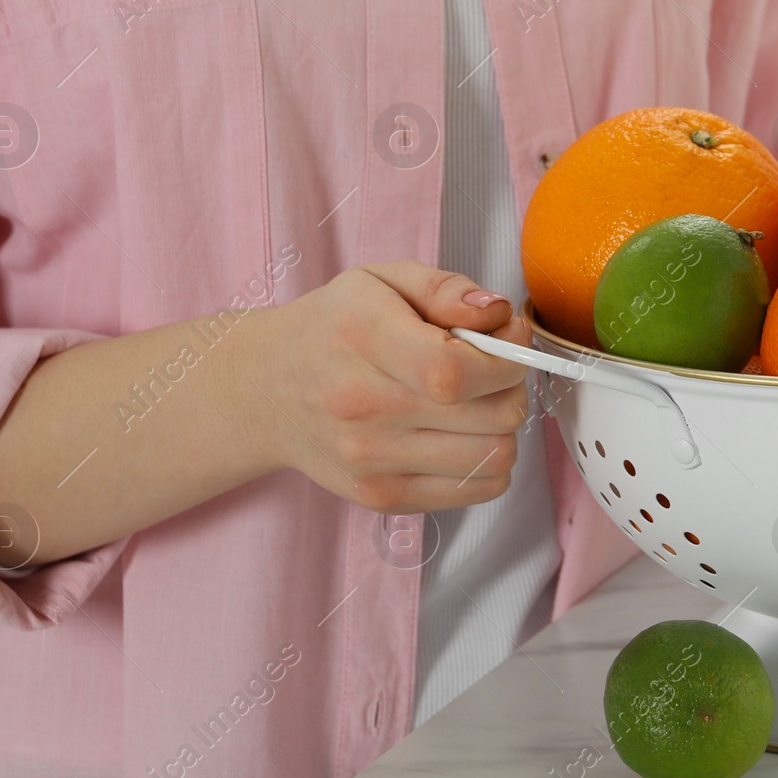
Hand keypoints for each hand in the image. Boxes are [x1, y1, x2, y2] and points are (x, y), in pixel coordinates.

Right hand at [245, 261, 530, 512]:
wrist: (266, 391)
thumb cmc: (334, 328)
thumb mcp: (383, 281)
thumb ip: (447, 289)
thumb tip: (500, 314)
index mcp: (363, 338)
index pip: (457, 371)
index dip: (505, 360)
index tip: (509, 341)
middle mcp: (362, 406)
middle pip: (491, 417)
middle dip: (511, 387)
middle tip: (492, 370)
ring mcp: (370, 460)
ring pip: (494, 457)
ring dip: (502, 426)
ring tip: (475, 403)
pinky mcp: (381, 496)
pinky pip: (477, 490)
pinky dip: (487, 462)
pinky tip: (461, 434)